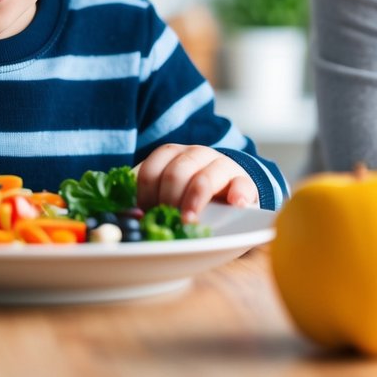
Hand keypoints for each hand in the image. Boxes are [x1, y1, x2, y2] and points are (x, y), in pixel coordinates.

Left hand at [136, 144, 257, 222]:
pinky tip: (235, 205)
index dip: (144, 196)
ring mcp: (220, 165)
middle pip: (174, 173)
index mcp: (170, 155)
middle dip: (167, 200)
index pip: (150, 171)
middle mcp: (194, 154)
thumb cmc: (190, 195)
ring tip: (189, 221)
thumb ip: (150, 201)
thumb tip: (133, 218)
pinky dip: (238, 194)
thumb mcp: (168, 193)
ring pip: (203, 178)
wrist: (228, 190)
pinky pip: (241, 184)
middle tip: (167, 222)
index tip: (145, 216)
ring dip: (194, 201)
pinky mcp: (243, 181)